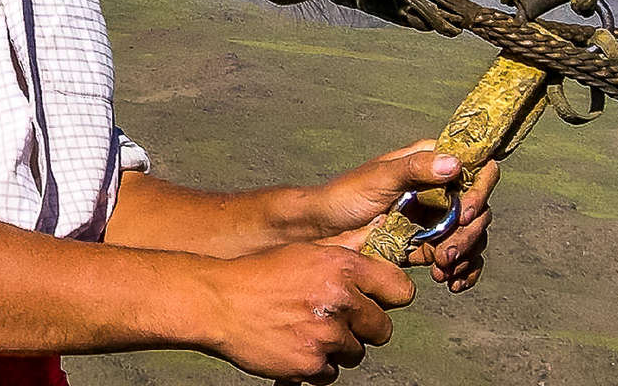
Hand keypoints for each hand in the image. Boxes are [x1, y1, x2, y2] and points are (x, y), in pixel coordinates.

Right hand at [202, 240, 414, 383]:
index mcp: (342, 266)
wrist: (218, 302)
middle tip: (335, 320)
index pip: (399, 289)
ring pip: (355, 352)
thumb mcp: (305, 251)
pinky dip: (315, 365)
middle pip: (381, 327)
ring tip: (306, 330)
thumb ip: (344, 254)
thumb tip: (377, 244)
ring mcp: (326, 334)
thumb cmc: (260, 274)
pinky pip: (330, 373)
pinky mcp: (310, 364)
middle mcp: (340, 299)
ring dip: (337, 347)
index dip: (390, 297)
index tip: (379, 301)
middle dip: (362, 327)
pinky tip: (294, 346)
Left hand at [307, 141, 498, 292]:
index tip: (464, 215)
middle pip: (478, 209)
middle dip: (468, 235)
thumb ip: (416, 168)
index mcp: (431, 161)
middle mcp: (439, 187)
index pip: (475, 169)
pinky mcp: (429, 243)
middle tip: (445, 254)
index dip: (479, 191)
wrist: (323, 230)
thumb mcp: (380, 177)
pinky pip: (458, 256)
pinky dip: (462, 270)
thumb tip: (454, 164)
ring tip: (443, 271)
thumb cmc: (346, 195)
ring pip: (471, 235)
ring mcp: (436, 216)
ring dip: (465, 256)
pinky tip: (451, 282)